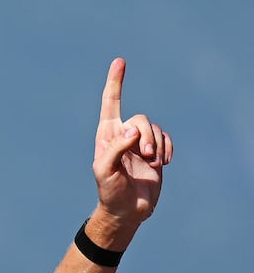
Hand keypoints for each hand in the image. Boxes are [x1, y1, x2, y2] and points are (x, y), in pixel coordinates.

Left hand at [92, 58, 171, 226]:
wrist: (126, 210)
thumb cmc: (109, 192)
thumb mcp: (104, 171)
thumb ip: (116, 148)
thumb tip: (133, 130)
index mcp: (106, 136)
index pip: (110, 104)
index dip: (115, 83)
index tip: (120, 62)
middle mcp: (123, 135)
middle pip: (140, 119)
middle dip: (147, 135)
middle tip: (145, 156)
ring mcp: (140, 143)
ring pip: (155, 128)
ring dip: (157, 145)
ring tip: (152, 163)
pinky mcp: (155, 152)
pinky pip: (166, 138)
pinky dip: (167, 149)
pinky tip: (163, 164)